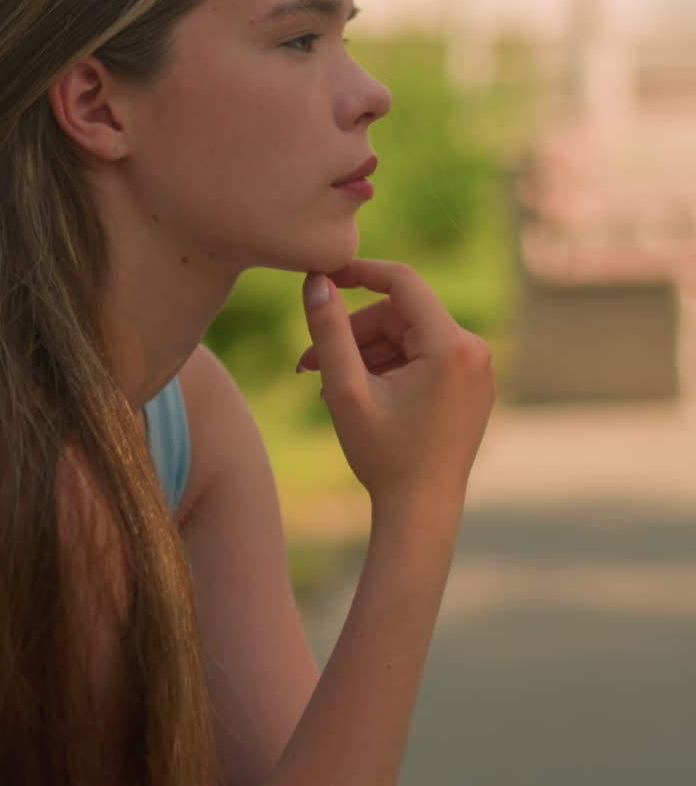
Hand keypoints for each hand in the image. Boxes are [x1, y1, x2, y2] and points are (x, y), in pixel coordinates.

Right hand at [297, 260, 494, 518]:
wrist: (421, 514)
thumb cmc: (384, 457)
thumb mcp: (346, 391)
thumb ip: (329, 331)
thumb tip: (315, 280)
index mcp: (452, 346)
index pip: (402, 281)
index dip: (359, 272)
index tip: (322, 275)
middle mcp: (475, 349)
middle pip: (401, 315)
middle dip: (353, 333)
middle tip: (307, 363)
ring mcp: (478, 368)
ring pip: (408, 336)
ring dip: (366, 353)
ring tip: (326, 386)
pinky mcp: (472, 384)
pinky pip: (424, 355)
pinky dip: (390, 366)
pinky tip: (360, 393)